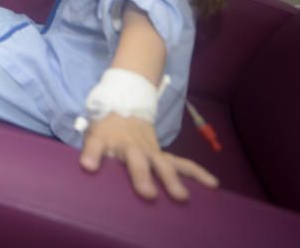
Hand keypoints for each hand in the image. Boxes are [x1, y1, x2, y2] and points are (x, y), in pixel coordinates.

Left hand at [79, 113, 217, 200]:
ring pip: (163, 164)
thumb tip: (87, 166)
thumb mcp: (91, 134)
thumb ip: (90, 150)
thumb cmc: (104, 126)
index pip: (96, 145)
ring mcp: (148, 149)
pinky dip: (196, 173)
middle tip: (148, 194)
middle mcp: (129, 145)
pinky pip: (181, 164)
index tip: (88, 166)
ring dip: (172, 179)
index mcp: (106, 139)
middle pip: (135, 159)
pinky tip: (212, 184)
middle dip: (141, 176)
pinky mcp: (161, 154)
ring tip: (182, 196)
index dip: (92, 155)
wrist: (124, 103)